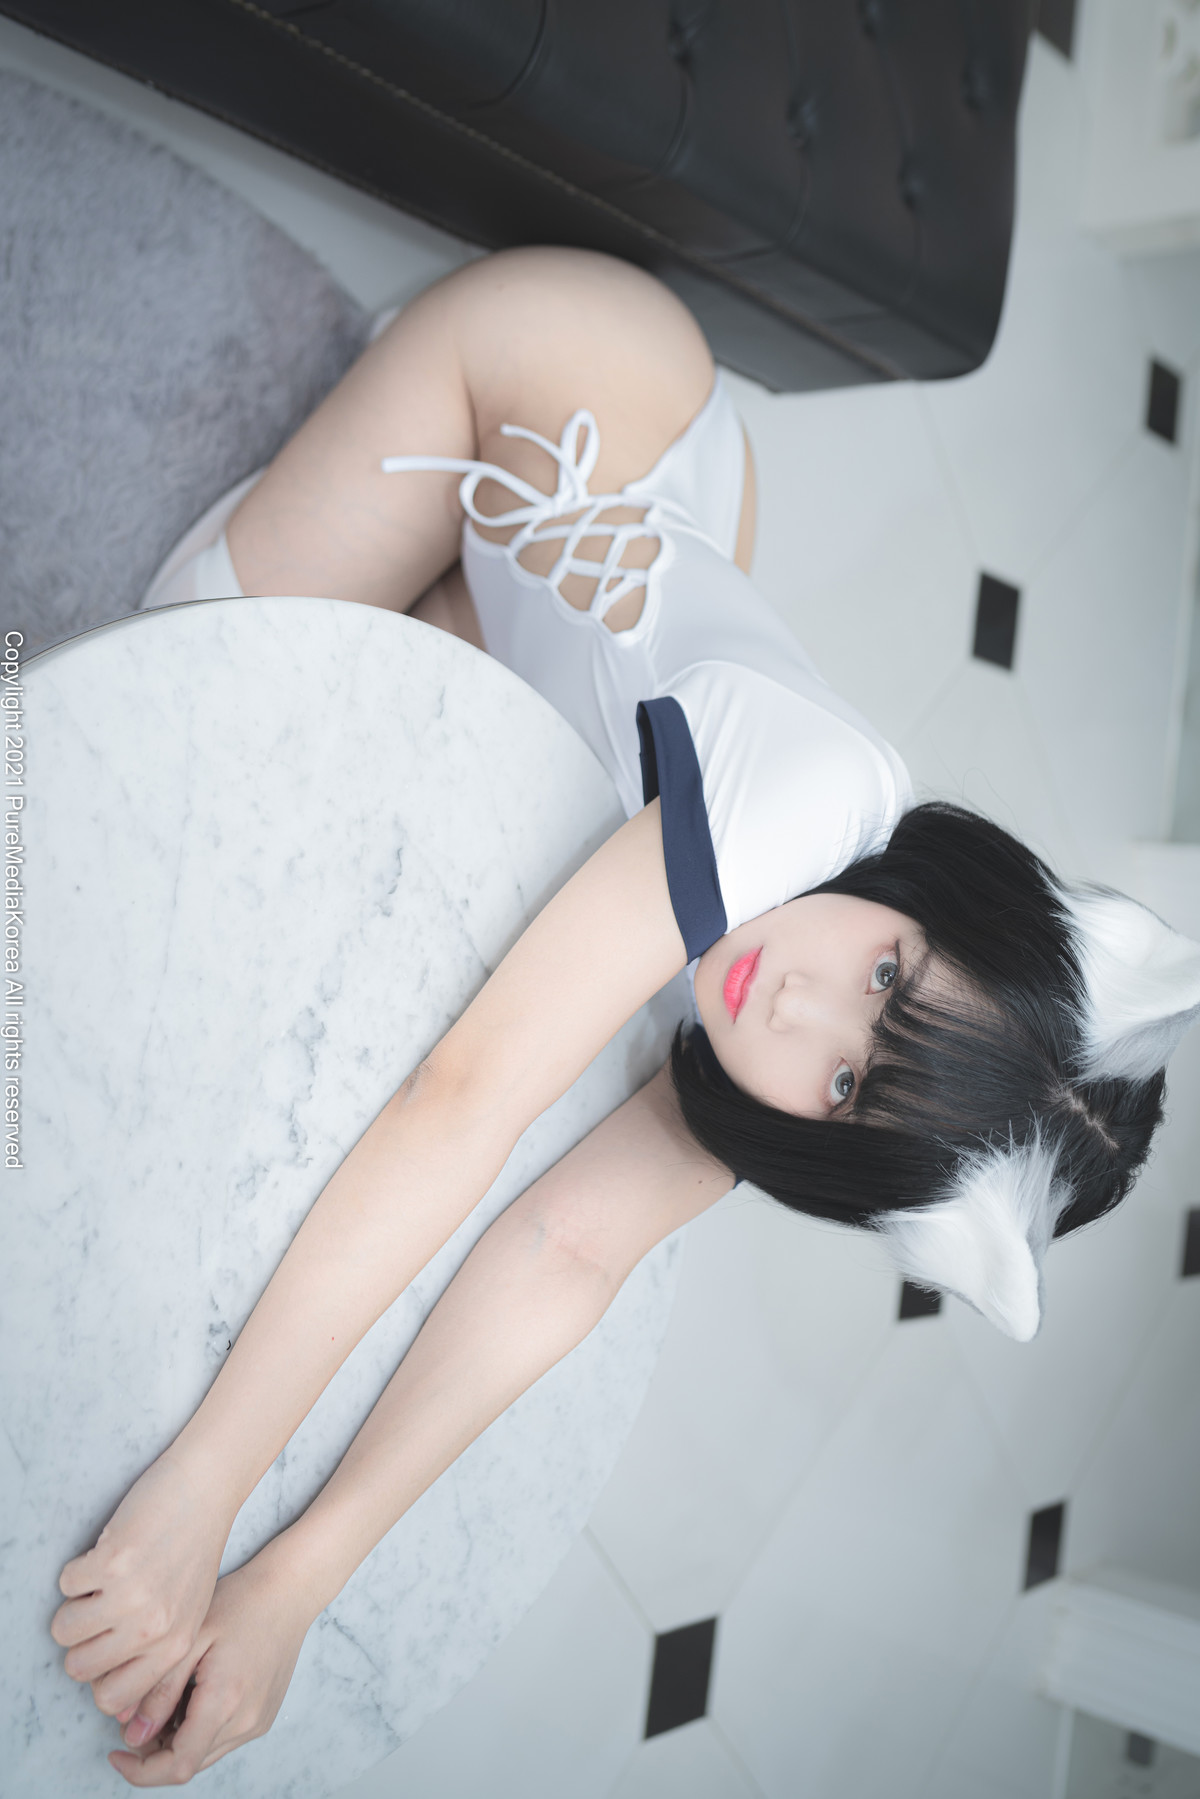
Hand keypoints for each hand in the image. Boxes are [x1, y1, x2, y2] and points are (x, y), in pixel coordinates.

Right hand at [51, 1447, 234, 1723]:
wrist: (205, 1488)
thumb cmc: (193, 1548)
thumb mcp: (189, 1613)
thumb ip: (156, 1654)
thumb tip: (113, 1699)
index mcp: (173, 1646)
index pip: (111, 1698)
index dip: (98, 1674)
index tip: (104, 1646)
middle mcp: (153, 1629)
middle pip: (78, 1666)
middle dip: (81, 1639)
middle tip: (101, 1607)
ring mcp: (131, 1596)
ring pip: (64, 1628)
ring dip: (76, 1602)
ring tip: (104, 1580)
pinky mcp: (112, 1562)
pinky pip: (66, 1583)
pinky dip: (79, 1567)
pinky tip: (109, 1551)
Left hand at [105, 1544, 313, 1786]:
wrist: (290, 1590)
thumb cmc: (241, 1602)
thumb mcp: (191, 1637)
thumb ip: (160, 1690)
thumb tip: (132, 1735)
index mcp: (224, 1702)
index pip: (176, 1767)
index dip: (140, 1771)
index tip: (116, 1752)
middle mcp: (245, 1721)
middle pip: (189, 1764)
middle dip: (153, 1751)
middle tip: (139, 1712)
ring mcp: (258, 1721)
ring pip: (204, 1753)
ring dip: (176, 1739)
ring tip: (168, 1695)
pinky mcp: (264, 1714)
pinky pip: (222, 1738)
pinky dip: (198, 1728)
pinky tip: (194, 1692)